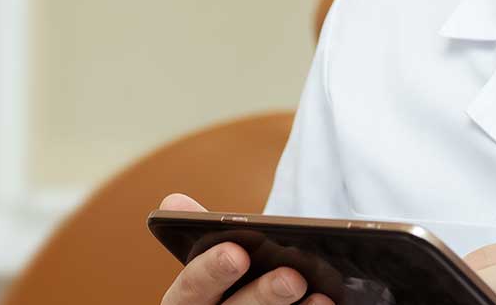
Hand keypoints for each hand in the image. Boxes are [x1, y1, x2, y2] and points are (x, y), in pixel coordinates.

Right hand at [157, 193, 334, 304]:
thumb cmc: (227, 286)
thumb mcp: (211, 261)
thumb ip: (202, 234)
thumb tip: (174, 201)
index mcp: (185, 301)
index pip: (189, 289)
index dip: (211, 271)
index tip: (237, 252)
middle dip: (263, 296)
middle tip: (293, 276)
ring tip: (321, 296)